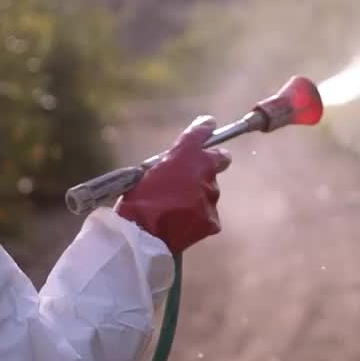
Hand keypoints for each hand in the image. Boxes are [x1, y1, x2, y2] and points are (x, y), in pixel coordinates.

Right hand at [115, 116, 232, 253]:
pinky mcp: (212, 218)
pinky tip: (182, 224)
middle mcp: (204, 171)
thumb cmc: (138, 202)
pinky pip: (208, 214)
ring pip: (210, 191)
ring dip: (199, 195)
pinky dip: (198, 217)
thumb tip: (178, 168)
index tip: (209, 125)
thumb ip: (170, 166)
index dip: (205, 128)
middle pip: (221, 159)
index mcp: (185, 155)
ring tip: (178, 208)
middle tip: (203, 169)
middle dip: (216, 160)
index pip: (201, 133)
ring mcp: (210, 195)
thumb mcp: (147, 174)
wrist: (143, 235)